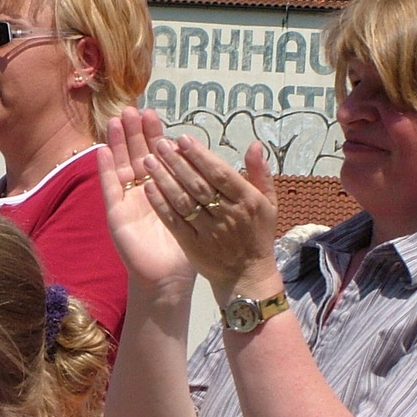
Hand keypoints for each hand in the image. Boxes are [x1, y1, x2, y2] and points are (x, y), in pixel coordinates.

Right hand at [99, 108, 194, 297]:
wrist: (168, 277)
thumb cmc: (188, 247)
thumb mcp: (205, 211)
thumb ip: (210, 185)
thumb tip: (234, 159)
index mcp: (165, 188)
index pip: (159, 156)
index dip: (155, 135)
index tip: (155, 114)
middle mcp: (143, 191)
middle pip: (137, 154)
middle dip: (135, 132)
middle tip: (135, 109)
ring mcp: (127, 201)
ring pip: (121, 165)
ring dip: (117, 143)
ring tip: (116, 120)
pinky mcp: (115, 214)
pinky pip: (109, 188)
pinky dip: (104, 169)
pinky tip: (101, 150)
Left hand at [113, 108, 280, 298]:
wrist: (247, 277)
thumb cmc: (258, 235)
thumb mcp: (268, 203)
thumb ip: (260, 173)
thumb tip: (253, 144)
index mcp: (248, 201)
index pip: (221, 173)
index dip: (200, 155)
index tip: (183, 139)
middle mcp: (229, 215)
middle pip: (199, 184)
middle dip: (177, 162)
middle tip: (159, 144)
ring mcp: (209, 232)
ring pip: (183, 201)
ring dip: (164, 179)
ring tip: (148, 161)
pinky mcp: (193, 246)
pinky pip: (174, 221)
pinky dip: (160, 204)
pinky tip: (148, 188)